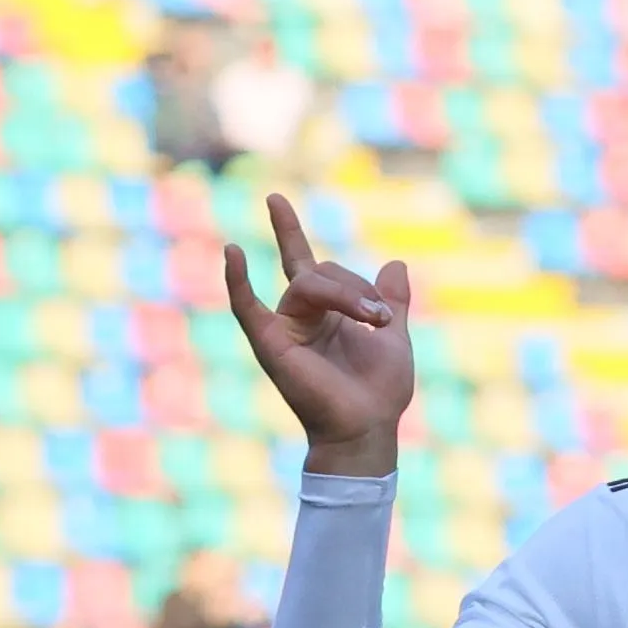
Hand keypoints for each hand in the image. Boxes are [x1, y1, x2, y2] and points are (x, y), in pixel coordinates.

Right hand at [222, 194, 413, 475]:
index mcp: (324, 313)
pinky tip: (232, 251)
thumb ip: (391, 301)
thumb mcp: (394, 337)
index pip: (305, 262)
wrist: (369, 427)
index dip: (288, 231)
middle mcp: (299, 316)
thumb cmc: (380, 391)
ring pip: (308, 283)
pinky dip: (237, 281)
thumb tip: (395, 264)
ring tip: (373, 322)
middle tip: (382, 319)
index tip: (273, 200)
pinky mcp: (271, 344)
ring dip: (348, 295)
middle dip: (358, 288)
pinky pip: (247, 307)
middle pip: (321, 271)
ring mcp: (282, 328)